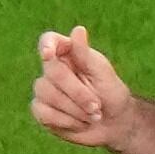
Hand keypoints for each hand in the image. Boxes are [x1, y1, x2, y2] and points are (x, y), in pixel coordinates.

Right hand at [30, 24, 136, 148]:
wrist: (113, 123)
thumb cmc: (110, 93)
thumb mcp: (102, 73)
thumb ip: (85, 54)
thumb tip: (77, 30)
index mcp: (67, 53)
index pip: (49, 41)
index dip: (45, 45)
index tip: (48, 55)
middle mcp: (52, 69)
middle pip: (52, 73)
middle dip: (77, 92)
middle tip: (97, 105)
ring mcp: (44, 90)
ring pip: (47, 94)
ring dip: (74, 109)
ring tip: (93, 116)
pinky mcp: (41, 110)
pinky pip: (43, 113)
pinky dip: (65, 120)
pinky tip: (80, 123)